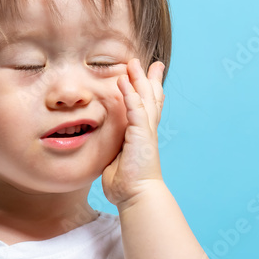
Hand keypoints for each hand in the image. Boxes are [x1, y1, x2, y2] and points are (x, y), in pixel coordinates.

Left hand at [101, 57, 165, 208]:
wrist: (136, 195)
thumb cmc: (126, 184)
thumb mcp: (118, 161)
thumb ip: (115, 150)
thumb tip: (108, 152)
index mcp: (141, 136)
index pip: (146, 109)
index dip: (147, 93)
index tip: (148, 78)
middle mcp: (146, 131)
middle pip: (150, 98)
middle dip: (148, 79)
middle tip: (148, 63)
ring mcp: (145, 131)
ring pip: (144, 99)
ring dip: (138, 80)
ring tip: (132, 63)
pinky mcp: (141, 135)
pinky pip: (134, 110)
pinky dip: (129, 94)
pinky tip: (123, 82)